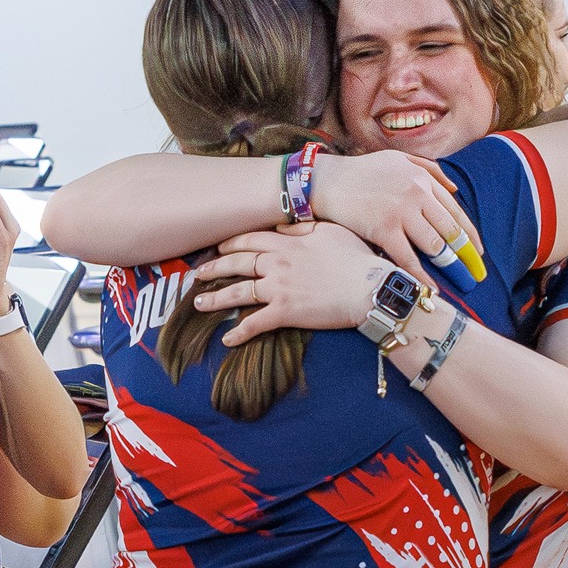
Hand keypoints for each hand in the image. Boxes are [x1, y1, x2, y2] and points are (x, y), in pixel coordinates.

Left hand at [195, 222, 398, 344]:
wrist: (369, 287)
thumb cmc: (355, 258)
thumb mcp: (329, 231)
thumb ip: (302, 228)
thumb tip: (282, 227)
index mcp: (286, 243)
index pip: (249, 240)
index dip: (230, 244)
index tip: (219, 249)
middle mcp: (276, 263)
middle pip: (236, 264)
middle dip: (214, 269)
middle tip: (197, 276)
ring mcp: (279, 289)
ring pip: (238, 293)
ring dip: (215, 299)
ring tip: (199, 304)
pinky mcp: (285, 312)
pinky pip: (256, 324)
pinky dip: (239, 333)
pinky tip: (227, 340)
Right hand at [311, 151, 481, 273]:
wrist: (326, 181)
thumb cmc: (360, 172)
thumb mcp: (398, 159)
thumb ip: (429, 169)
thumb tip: (456, 190)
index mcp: (422, 179)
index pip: (455, 211)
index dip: (470, 235)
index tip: (478, 253)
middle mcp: (417, 194)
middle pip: (450, 230)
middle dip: (466, 255)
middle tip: (476, 274)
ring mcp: (401, 212)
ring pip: (434, 245)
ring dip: (448, 266)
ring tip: (458, 283)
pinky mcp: (383, 229)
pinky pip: (408, 258)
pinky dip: (421, 276)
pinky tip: (429, 288)